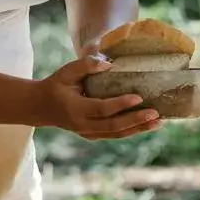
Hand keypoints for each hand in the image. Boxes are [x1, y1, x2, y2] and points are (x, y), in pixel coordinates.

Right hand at [33, 56, 161, 140]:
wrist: (41, 107)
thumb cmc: (56, 85)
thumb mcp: (66, 71)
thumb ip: (86, 65)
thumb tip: (109, 64)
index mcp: (75, 109)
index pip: (101, 109)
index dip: (120, 105)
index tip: (138, 97)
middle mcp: (82, 125)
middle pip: (113, 126)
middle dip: (136, 120)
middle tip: (155, 113)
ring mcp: (88, 133)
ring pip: (116, 134)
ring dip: (138, 129)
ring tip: (158, 122)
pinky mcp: (93, 135)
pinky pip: (115, 135)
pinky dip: (131, 130)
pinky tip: (146, 125)